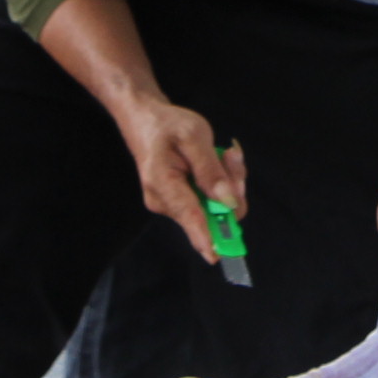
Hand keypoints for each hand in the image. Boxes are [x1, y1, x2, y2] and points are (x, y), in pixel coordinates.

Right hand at [110, 91, 243, 262]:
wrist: (146, 120)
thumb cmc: (167, 125)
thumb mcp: (194, 137)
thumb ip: (211, 170)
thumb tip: (229, 203)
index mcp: (163, 183)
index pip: (189, 216)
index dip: (206, 237)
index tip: (217, 256)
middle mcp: (164, 202)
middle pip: (211, 212)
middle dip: (231, 188)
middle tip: (231, 156)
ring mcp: (171, 205)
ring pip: (214, 207)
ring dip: (227, 183)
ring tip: (223, 154)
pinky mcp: (180, 202)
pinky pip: (209, 202)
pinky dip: (220, 184)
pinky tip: (218, 162)